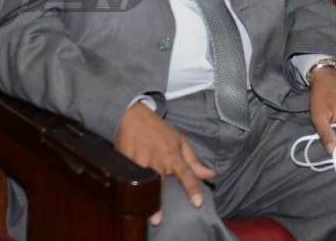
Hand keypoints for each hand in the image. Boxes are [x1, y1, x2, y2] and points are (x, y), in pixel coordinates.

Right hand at [115, 102, 214, 225]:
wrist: (133, 116)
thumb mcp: (180, 141)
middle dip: (157, 201)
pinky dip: (128, 186)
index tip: (198, 203)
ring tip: (141, 211)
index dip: (192, 189)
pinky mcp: (124, 161)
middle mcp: (157, 160)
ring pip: (141, 183)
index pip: (186, 174)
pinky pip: (127, 177)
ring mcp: (139, 161)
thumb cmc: (159, 131)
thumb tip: (211, 175)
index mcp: (172, 156)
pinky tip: (128, 196)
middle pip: (159, 184)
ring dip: (142, 197)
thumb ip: (194, 161)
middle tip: (158, 219)